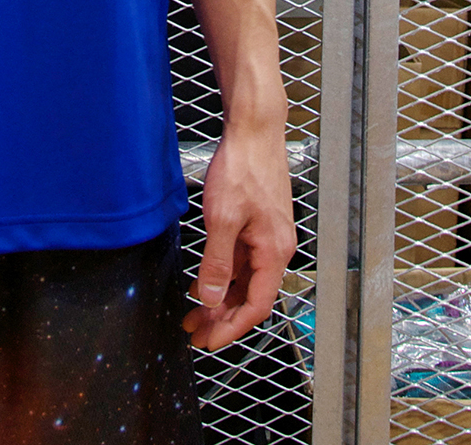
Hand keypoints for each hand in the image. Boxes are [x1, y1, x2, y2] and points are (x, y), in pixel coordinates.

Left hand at [181, 126, 295, 350]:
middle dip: (221, 316)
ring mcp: (268, 235)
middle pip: (250, 295)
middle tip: (194, 331)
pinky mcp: (258, 223)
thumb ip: (216, 262)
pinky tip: (203, 280)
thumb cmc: (243, 167)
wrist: (254, 130)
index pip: (256, 305)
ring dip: (220, 297)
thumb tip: (209, 299)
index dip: (231, 327)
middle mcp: (276, 247)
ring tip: (193, 312)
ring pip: (244, 279)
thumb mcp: (222, 218)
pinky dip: (223, 273)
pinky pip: (241, 259)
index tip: (208, 339)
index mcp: (274, 251)